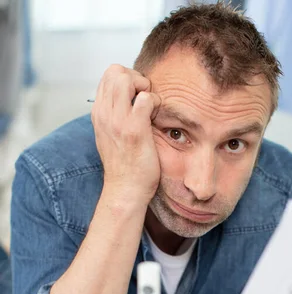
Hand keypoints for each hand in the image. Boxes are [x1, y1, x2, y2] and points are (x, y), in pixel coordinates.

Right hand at [91, 64, 161, 202]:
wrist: (125, 190)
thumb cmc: (125, 166)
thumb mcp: (111, 136)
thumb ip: (115, 116)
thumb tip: (129, 100)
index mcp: (99, 113)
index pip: (108, 76)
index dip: (127, 79)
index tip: (137, 97)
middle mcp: (104, 113)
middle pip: (115, 70)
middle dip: (135, 77)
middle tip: (145, 98)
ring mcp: (118, 120)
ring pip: (126, 78)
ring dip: (144, 86)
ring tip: (150, 107)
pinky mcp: (134, 129)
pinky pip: (146, 98)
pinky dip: (155, 102)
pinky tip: (156, 118)